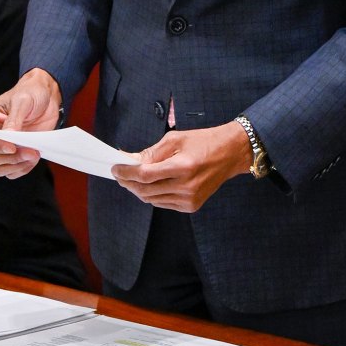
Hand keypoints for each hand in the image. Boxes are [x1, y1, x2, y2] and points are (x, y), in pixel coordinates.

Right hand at [0, 67, 61, 179]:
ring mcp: (2, 146)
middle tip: (30, 152)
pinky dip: (22, 169)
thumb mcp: (22, 101)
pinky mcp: (15, 153)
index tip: (12, 147)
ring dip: (16, 166)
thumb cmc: (30, 92)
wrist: (47, 96)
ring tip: (33, 155)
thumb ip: (14, 120)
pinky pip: (12, 171)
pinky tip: (33, 159)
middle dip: (10, 158)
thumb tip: (8, 137)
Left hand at [112, 121, 251, 211]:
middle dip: (128, 183)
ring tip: (131, 179)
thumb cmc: (203, 141)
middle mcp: (186, 186)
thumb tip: (130, 160)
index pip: (145, 175)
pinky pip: (163, 203)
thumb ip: (151, 152)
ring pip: (152, 200)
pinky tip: (149, 185)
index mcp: (183, 167)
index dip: (126, 173)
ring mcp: (189, 199)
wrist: (230, 154)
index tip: (115, 168)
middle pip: (146, 190)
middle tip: (119, 175)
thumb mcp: (175, 139)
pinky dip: (152, 195)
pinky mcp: (191, 206)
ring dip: (138, 190)